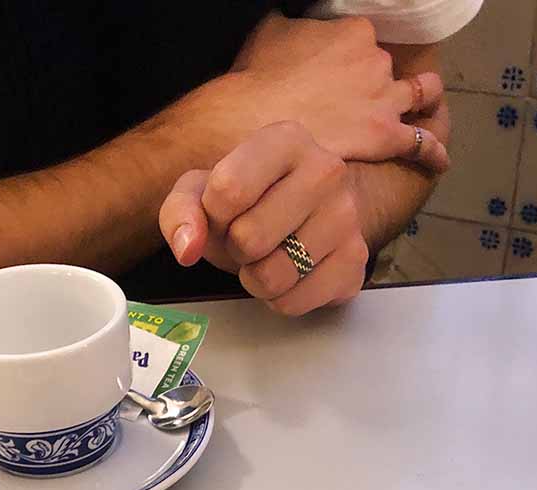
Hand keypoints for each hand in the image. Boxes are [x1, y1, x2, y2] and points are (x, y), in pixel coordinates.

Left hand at [160, 122, 373, 315]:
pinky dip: (279, 299)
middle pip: (249, 238)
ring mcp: (347, 218)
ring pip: (272, 276)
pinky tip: (290, 274)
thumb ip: (181, 211)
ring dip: (256, 278)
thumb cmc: (247, 202)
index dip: (213, 216)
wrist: (301, 218)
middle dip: (236, 250)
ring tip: (269, 255)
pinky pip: (293, 302)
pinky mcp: (355, 262)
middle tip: (248, 238)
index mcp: (286, 140)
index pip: (228, 190)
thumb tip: (186, 248)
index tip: (224, 212)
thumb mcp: (202, 193)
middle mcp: (326, 171)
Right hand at [223, 13, 446, 162]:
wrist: (253, 123)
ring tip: (427, 111)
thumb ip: (292, 26)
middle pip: (389, 69)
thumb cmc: (256, 80)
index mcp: (354, 32)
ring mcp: (384, 98)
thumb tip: (292, 25)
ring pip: (420, 94)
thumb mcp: (271, 31)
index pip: (364, 42)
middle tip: (371, 99)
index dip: (354, 59)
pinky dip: (433, 150)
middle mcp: (377, 60)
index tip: (342, 74)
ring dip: (424, 101)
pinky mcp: (385, 136)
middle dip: (382, 81)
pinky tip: (440, 159)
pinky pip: (420, 143)